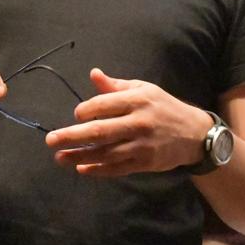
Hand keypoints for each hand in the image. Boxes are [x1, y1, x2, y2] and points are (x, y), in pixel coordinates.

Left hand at [44, 69, 208, 176]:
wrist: (194, 133)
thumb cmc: (163, 107)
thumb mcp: (144, 89)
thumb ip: (116, 86)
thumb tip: (93, 74)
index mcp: (138, 99)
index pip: (103, 105)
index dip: (85, 111)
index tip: (75, 115)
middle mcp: (139, 121)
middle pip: (99, 131)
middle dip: (71, 136)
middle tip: (50, 140)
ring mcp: (141, 144)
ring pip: (104, 153)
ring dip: (79, 156)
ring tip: (59, 157)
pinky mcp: (144, 162)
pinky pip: (116, 168)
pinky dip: (98, 170)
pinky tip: (82, 168)